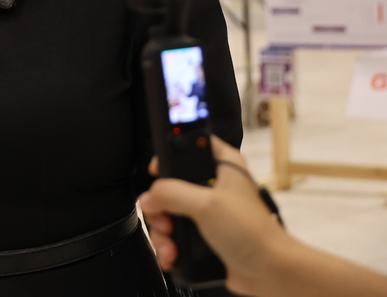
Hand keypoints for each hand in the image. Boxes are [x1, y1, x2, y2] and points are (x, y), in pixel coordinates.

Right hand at [139, 136, 291, 295]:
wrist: (270, 273)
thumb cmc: (252, 233)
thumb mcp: (207, 204)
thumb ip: (171, 193)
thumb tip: (147, 198)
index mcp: (223, 164)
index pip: (190, 144)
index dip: (169, 156)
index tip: (157, 173)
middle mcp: (214, 184)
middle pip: (170, 184)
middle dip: (160, 207)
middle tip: (165, 219)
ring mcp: (208, 211)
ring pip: (168, 211)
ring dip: (163, 231)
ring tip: (170, 245)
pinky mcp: (203, 233)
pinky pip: (174, 233)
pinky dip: (169, 245)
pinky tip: (172, 254)